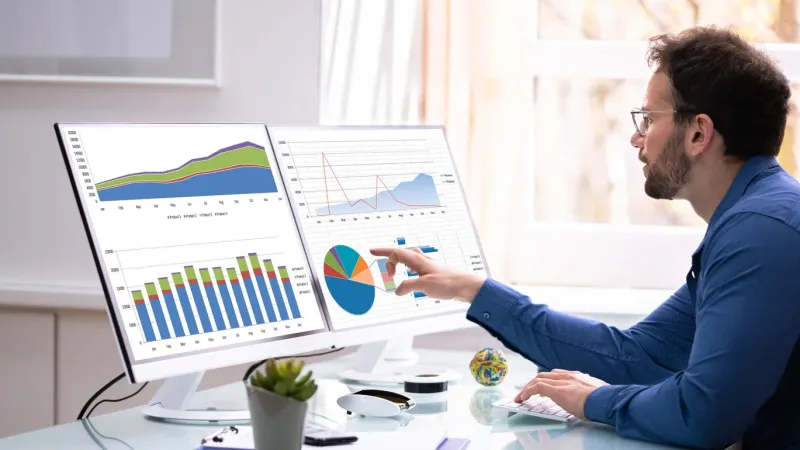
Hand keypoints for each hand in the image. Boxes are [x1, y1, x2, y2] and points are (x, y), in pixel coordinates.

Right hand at [369, 247, 483, 301]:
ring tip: (392, 268)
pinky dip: (408, 269)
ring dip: (398, 261)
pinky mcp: (433, 272)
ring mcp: (428, 265)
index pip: (396, 252)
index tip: (372, 253)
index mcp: (417, 260)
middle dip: (388, 254)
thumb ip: (407, 286)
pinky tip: (411, 276)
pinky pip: (416, 266)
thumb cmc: (448, 283)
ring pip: (409, 258)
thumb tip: (396, 290)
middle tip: (375, 254)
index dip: (383, 253)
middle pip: (401, 252)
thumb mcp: (423, 286)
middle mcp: (422, 260)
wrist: (467, 285)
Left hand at [515, 369, 607, 419]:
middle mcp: (568, 376)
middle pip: (545, 375)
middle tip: (527, 391)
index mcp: (578, 376)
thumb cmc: (605, 400)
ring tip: (521, 397)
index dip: (548, 380)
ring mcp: (561, 381)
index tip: (543, 388)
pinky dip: (527, 392)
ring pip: (538, 379)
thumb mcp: (597, 393)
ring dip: (527, 387)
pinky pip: (536, 387)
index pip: (558, 375)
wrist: (606, 400)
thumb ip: (590, 393)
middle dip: (534, 382)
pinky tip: (523, 398)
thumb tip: (592, 398)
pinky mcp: (556, 390)